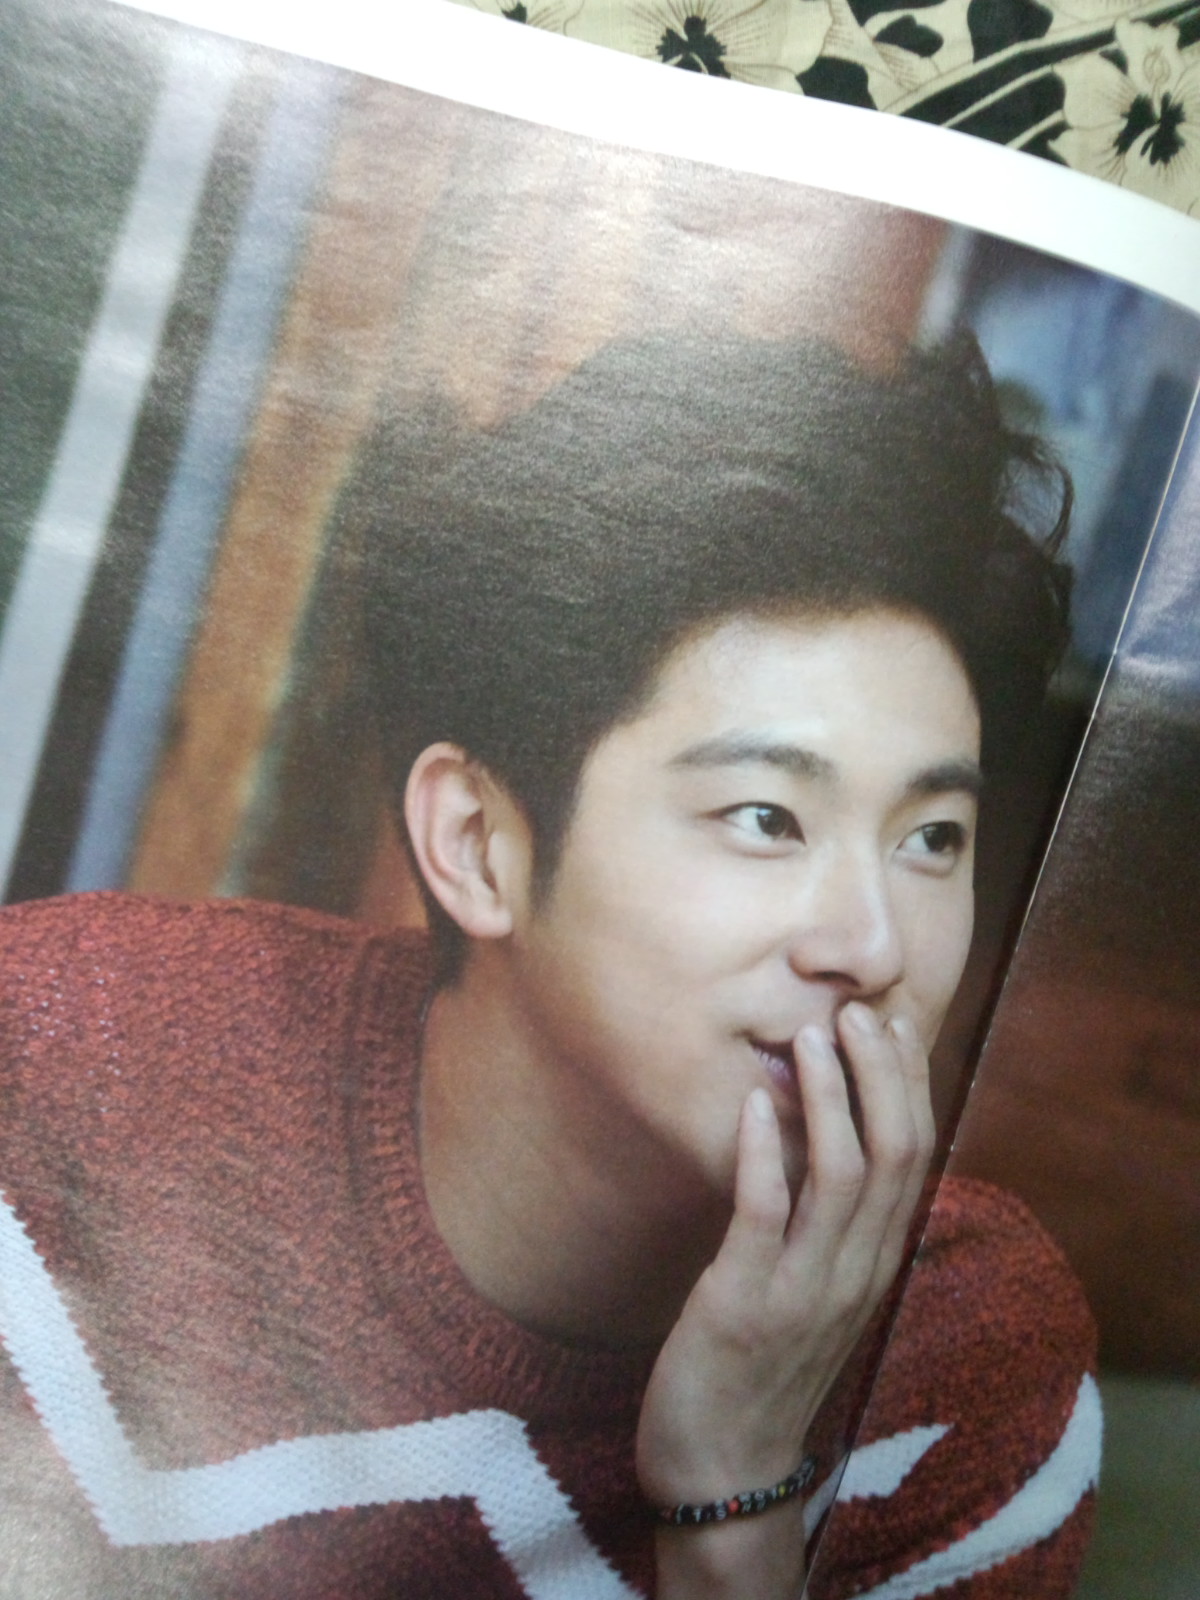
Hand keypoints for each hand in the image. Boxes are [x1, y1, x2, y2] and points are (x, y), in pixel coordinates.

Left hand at [638, 1004, 934, 1597]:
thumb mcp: (813, 1287)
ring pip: (841, 1176)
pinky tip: (758, 1103)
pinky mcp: (744, 1303)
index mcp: (873, 1262)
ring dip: (830, 1098)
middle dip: (880, 1076)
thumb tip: (820, 1125)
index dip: (907, 1085)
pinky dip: (766, 1153)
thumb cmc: (762, 1366)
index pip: (913, 1158)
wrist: (722, 1470)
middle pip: (892, 1155)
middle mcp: (854, 1272)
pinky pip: (765, 1216)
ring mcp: (804, 1290)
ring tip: (810, 1036)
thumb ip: (825, 1218)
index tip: (892, 1023)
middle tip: (857, 1011)